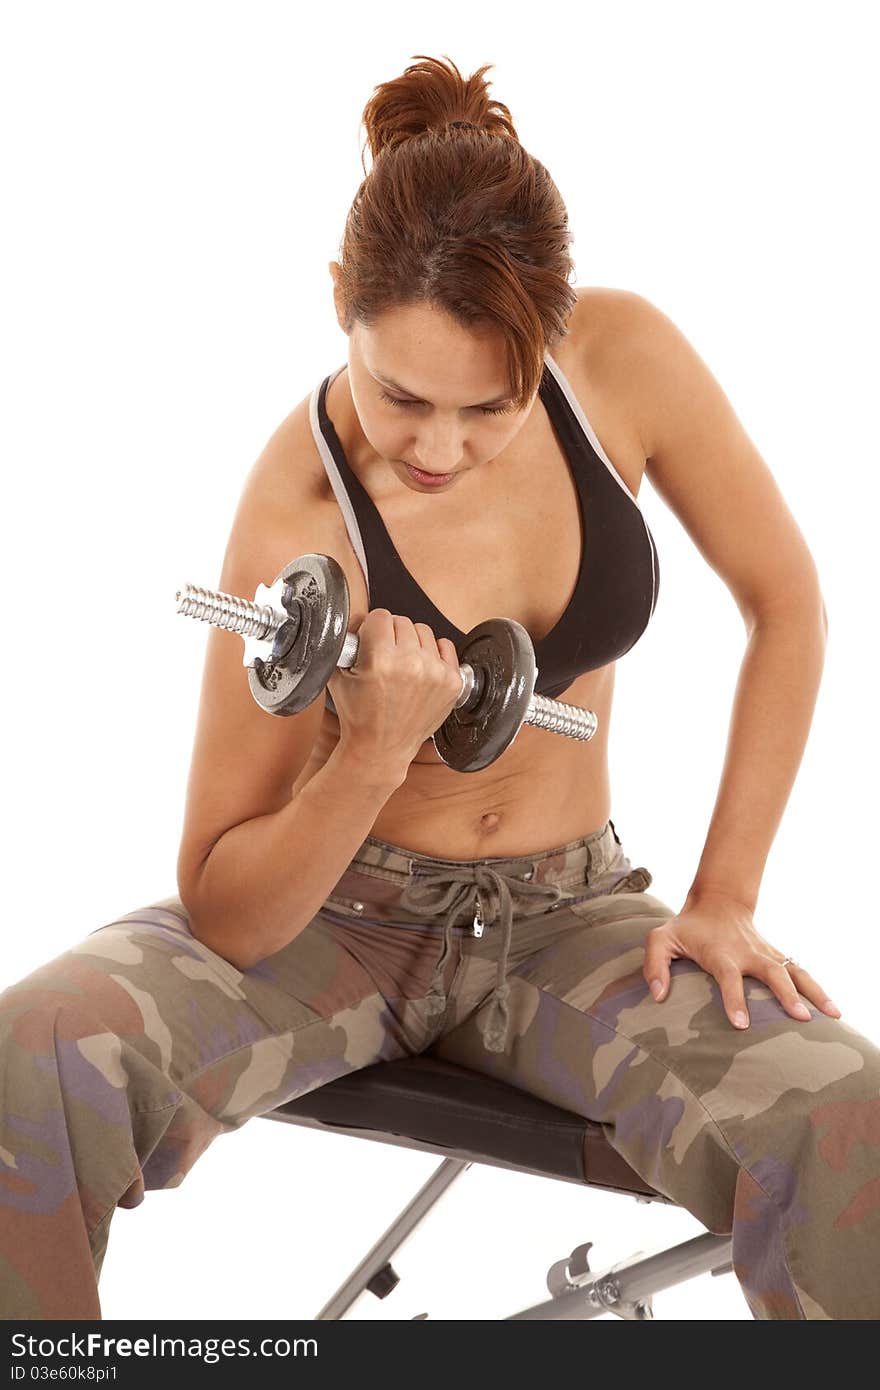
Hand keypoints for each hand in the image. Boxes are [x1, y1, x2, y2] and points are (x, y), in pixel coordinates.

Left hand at [642, 889, 841, 1029]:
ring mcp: (766, 954)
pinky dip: (818, 989)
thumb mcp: (661, 939)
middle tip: (801, 1018)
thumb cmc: (686, 927)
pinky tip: (833, 1010)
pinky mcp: (777, 957)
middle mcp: (748, 954)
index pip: (729, 977)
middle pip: (772, 973)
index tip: (741, 1024)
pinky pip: (801, 973)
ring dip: (815, 992)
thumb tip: (658, 996)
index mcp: (720, 953)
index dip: (734, 999)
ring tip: (833, 1016)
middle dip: (786, 995)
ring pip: (795, 972)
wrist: (718, 902)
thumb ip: (655, 964)